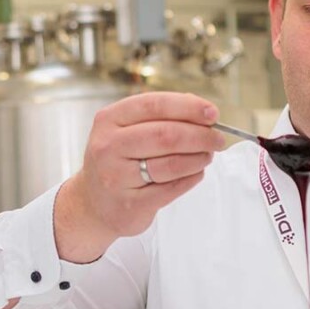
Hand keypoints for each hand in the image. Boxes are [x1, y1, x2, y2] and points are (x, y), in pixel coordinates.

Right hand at [54, 92, 224, 262]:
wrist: (92, 203)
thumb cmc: (118, 161)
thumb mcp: (126, 130)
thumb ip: (160, 116)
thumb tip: (202, 111)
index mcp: (109, 120)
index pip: (154, 105)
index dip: (188, 107)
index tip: (212, 113)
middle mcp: (108, 146)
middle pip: (165, 135)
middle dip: (199, 135)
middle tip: (217, 139)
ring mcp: (117, 177)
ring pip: (171, 164)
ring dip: (198, 158)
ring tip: (207, 156)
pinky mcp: (130, 204)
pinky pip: (171, 188)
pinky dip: (191, 179)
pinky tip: (196, 173)